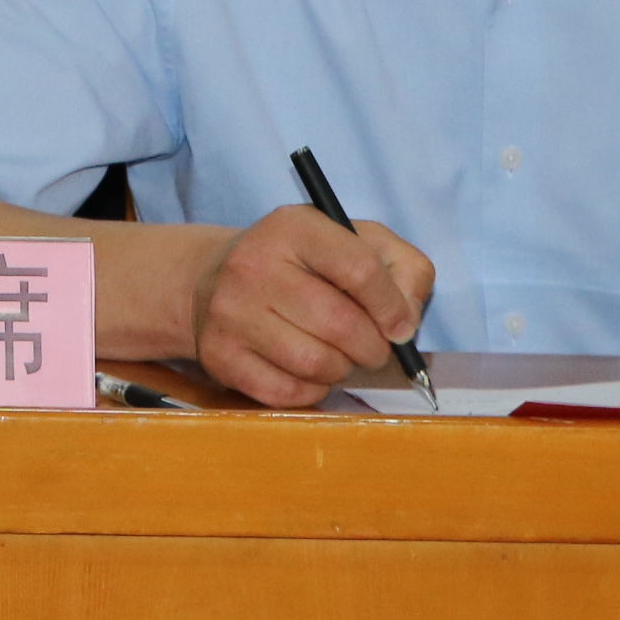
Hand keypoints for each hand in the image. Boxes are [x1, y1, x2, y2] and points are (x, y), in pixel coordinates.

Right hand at [188, 207, 434, 409]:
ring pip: (315, 363)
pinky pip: (287, 392)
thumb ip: (403, 269)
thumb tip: (407, 322)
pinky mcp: (220, 355)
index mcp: (293, 227)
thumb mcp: (355, 241)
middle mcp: (254, 264)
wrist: (211, 281)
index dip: (392, 306)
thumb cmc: (300, 263)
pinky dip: (312, 390)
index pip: (359, 269)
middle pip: (340, 324)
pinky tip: (310, 371)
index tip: (401, 326)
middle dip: (372, 347)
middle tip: (373, 348)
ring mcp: (231, 312)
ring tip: (338, 356)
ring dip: (342, 369)